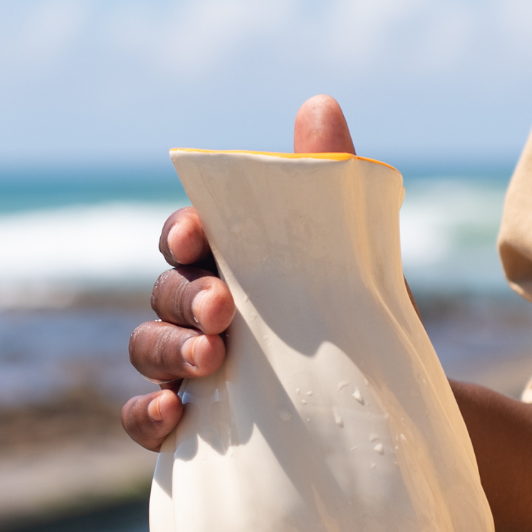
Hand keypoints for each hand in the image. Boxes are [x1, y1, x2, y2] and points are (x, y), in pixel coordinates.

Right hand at [122, 95, 355, 451]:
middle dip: (186, 297)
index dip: (183, 233)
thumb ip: (329, 183)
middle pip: (164, 292)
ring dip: (166, 349)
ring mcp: (187, 370)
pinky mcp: (189, 426)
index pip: (186, 238)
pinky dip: (143, 415)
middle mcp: (200, 313)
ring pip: (145, 348)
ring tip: (209, 361)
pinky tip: (171, 413)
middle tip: (224, 312)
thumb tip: (318, 105)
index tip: (197, 237)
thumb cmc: (362, 322)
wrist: (391, 410)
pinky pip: (141, 420)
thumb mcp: (355, 256)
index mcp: (231, 264)